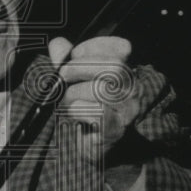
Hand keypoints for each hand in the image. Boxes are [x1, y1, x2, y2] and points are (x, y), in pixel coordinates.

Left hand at [49, 36, 141, 168]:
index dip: (94, 47)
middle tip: (63, 77)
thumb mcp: (75, 81)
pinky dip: (79, 110)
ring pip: (101, 90)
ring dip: (74, 93)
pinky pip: (97, 113)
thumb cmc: (85, 109)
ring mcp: (126, 110)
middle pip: (114, 68)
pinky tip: (75, 113)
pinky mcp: (114, 130)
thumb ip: (67, 61)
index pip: (121, 48)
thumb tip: (58, 44)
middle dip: (80, 67)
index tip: (74, 54)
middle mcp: (132, 89)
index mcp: (125, 71)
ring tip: (67, 102)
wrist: (93, 146)